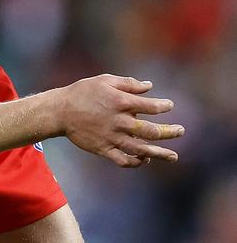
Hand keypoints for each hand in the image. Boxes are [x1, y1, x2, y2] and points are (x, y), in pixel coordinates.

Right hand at [55, 75, 184, 167]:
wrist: (60, 111)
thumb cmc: (83, 92)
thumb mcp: (105, 80)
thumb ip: (129, 83)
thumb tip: (149, 86)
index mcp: (120, 102)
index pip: (150, 106)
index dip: (163, 106)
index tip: (169, 106)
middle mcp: (119, 121)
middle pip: (151, 131)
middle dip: (169, 132)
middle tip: (181, 131)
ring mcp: (112, 137)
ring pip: (141, 149)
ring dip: (160, 153)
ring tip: (173, 156)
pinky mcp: (104, 149)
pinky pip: (124, 160)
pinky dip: (137, 162)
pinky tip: (145, 159)